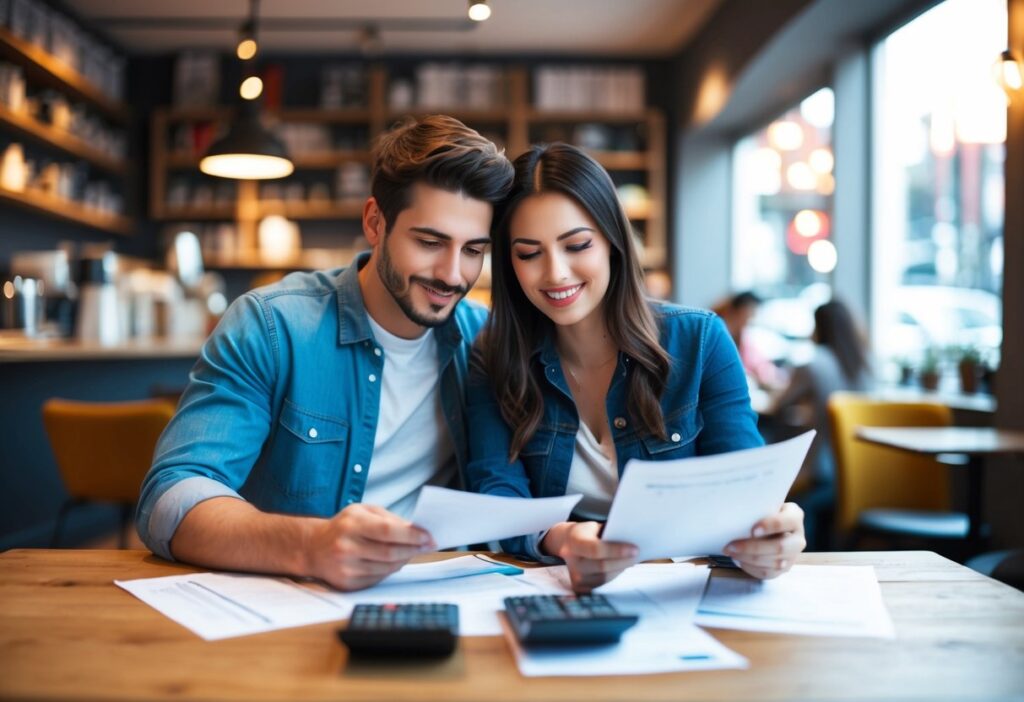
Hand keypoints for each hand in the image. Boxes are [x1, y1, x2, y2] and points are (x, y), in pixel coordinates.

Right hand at [304, 503, 434, 590]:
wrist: (314, 547)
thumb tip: (416, 530)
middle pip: (390, 552)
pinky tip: (395, 561)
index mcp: (351, 524)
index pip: (388, 531)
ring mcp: (346, 568)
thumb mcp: (363, 511)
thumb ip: (389, 518)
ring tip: (412, 551)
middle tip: (428, 545)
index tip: (428, 536)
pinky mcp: (347, 583)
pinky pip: (379, 578)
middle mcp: (346, 547)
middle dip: (414, 549)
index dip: (412, 535)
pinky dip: (391, 569)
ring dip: (405, 560)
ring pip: (387, 567)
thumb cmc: (344, 526)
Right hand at [543, 521, 638, 592]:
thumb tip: (633, 541)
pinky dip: (614, 575)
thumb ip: (610, 533)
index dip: (617, 551)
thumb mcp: (594, 527)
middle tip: (637, 554)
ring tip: (631, 559)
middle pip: (602, 566)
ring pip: (604, 577)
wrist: (566, 543)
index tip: (634, 549)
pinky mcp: (580, 587)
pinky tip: (620, 567)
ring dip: (620, 569)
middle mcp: (571, 560)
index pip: (595, 549)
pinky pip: (602, 584)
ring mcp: (574, 576)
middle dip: (623, 561)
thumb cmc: (586, 533)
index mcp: (573, 540)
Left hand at [723, 502, 805, 579]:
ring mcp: (794, 556)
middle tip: (731, 546)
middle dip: (753, 548)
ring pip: (774, 563)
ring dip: (748, 559)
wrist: (773, 526)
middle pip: (779, 547)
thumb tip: (736, 515)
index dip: (770, 526)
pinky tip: (738, 560)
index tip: (753, 530)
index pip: (785, 522)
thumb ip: (757, 509)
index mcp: (795, 517)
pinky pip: (769, 573)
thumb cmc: (764, 512)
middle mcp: (798, 538)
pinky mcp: (785, 569)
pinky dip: (751, 568)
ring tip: (731, 553)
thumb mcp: (765, 505)